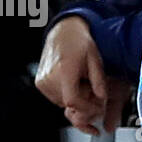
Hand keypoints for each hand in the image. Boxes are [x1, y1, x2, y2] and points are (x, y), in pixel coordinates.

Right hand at [35, 16, 127, 134]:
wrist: (62, 32)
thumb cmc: (79, 43)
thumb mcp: (95, 60)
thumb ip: (99, 82)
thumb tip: (102, 100)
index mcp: (63, 70)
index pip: (73, 101)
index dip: (87, 109)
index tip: (98, 108)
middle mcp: (49, 77)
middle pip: (69, 104)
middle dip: (84, 103)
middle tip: (94, 91)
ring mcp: (43, 81)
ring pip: (63, 103)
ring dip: (76, 99)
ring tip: (82, 81)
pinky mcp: (40, 83)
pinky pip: (56, 98)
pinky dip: (67, 94)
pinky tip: (72, 81)